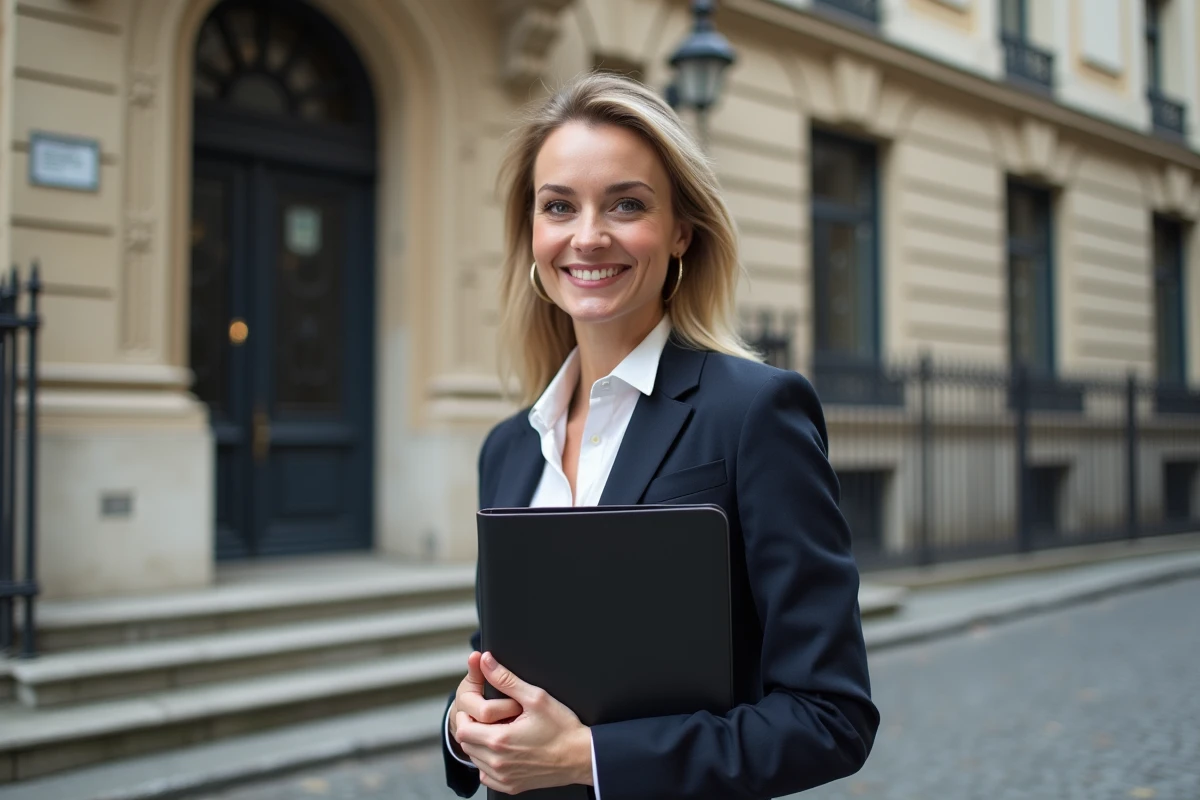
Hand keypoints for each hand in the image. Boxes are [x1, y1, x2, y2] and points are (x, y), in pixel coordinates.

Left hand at [455, 651, 592, 793]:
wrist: (581, 756)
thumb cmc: (563, 728)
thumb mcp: (535, 697)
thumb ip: (506, 679)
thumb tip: (486, 662)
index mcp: (500, 740)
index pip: (463, 729)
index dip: (466, 716)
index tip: (477, 709)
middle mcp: (498, 762)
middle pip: (466, 745)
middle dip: (471, 729)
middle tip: (488, 718)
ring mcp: (504, 777)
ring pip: (475, 760)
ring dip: (479, 745)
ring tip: (497, 732)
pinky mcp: (512, 786)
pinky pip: (487, 776)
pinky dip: (488, 764)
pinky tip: (503, 751)